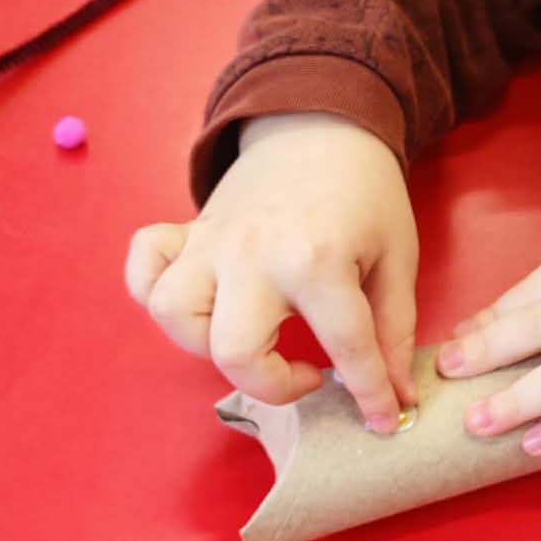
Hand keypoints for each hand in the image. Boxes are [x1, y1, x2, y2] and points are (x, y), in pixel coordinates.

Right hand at [124, 113, 418, 427]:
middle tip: (307, 373)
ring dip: (206, 344)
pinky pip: (143, 269)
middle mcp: (254, 255)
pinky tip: (198, 301)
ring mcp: (212, 243)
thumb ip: (391, 330)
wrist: (323, 123)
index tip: (382, 417)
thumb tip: (395, 397)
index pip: (344, 349)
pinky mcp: (187, 232)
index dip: (371, 394)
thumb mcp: (397, 259)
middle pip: (232, 351)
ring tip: (251, 337)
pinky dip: (153, 291)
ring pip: (174, 315)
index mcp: (317, 261)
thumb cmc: (366, 194)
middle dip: (270, 384)